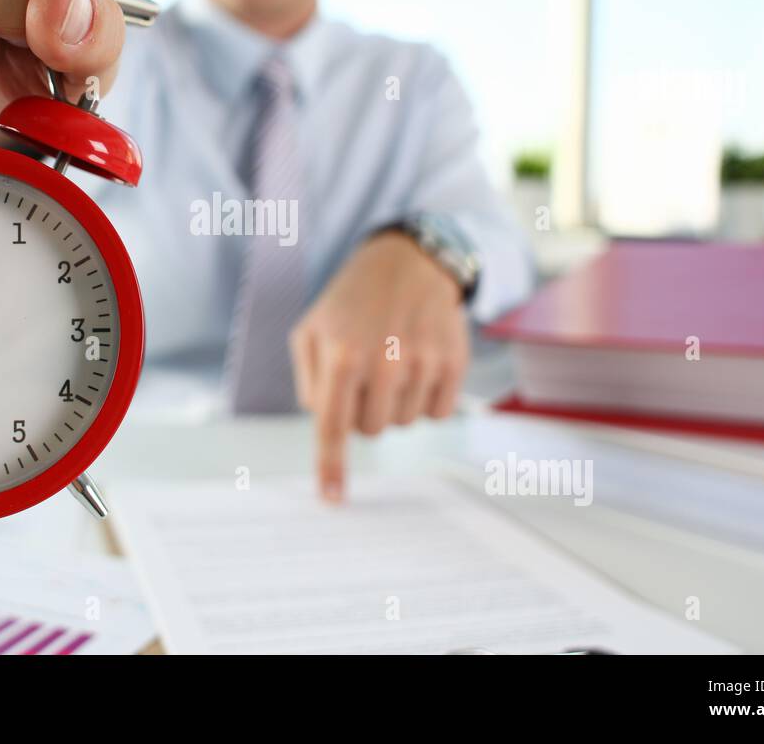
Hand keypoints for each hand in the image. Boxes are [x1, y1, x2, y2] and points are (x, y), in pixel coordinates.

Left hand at [289, 232, 470, 502]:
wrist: (408, 264)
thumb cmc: (352, 304)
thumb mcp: (311, 331)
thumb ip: (309, 384)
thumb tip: (326, 428)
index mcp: (341, 354)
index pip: (332, 426)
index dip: (331, 467)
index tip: (332, 500)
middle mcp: (384, 361)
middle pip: (370, 431)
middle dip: (363, 410)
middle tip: (365, 372)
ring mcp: (423, 362)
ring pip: (403, 424)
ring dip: (395, 402)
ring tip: (392, 359)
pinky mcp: (455, 363)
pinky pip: (437, 414)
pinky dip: (425, 398)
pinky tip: (418, 364)